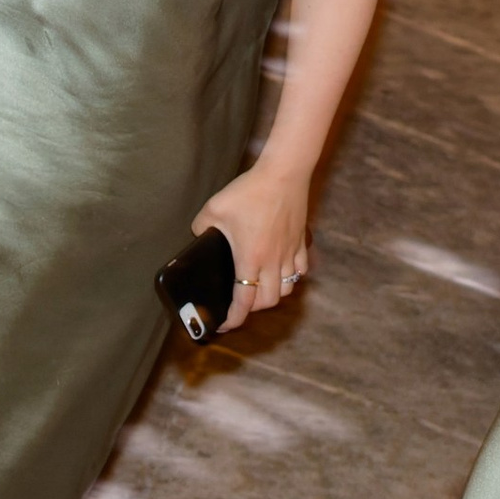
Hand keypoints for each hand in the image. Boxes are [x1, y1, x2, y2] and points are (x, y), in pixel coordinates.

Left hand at [191, 160, 312, 331]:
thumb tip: (198, 236)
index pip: (244, 301)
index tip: (223, 324)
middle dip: (252, 309)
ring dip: (272, 295)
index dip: (233, 319)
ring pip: (287, 289)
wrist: (284, 173)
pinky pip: (300, 271)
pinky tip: (281, 272)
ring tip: (259, 289)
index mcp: (250, 259)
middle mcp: (272, 262)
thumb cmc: (249, 191)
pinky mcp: (301, 242)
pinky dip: (291, 278)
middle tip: (239, 304)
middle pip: (268, 301)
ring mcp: (290, 253)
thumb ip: (201, 227)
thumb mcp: (213, 209)